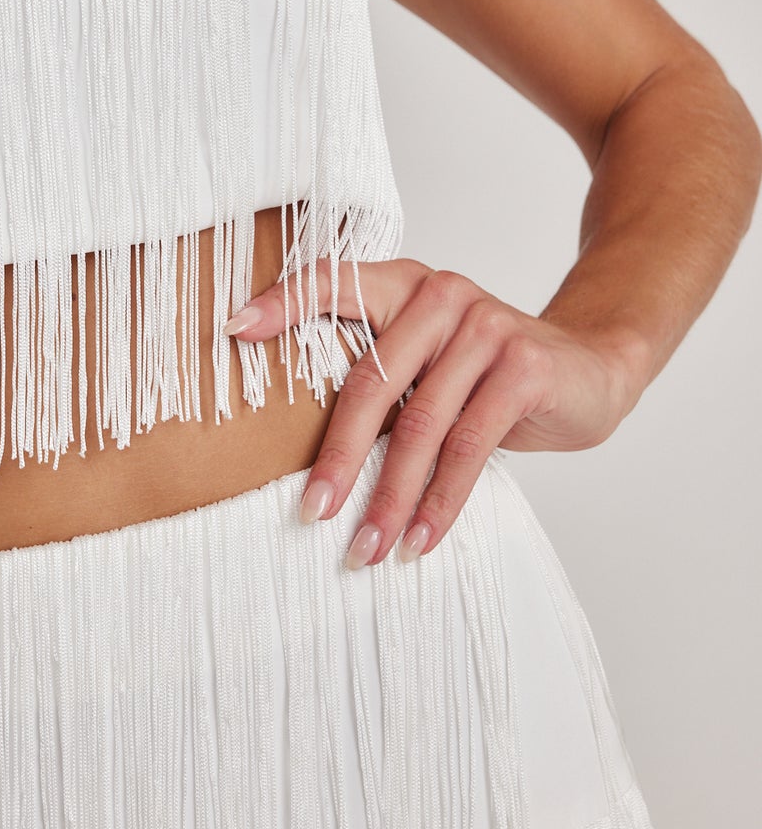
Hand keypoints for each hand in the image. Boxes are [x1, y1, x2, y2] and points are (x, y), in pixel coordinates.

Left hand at [224, 258, 640, 566]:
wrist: (593, 366)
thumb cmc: (491, 372)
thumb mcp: (432, 360)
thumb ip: (382, 375)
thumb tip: (299, 446)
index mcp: (405, 285)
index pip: (334, 280)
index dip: (283, 301)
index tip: (234, 332)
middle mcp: (441, 295)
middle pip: (371, 381)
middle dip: (338, 456)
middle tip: (310, 513)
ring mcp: (486, 327)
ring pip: (422, 425)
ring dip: (390, 498)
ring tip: (367, 548)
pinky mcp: (523, 368)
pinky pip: (470, 446)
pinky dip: (442, 502)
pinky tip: (421, 539)